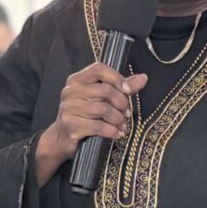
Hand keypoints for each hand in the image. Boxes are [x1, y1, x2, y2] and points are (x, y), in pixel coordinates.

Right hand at [34, 63, 147, 186]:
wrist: (62, 138)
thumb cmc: (84, 115)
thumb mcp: (101, 99)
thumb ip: (121, 88)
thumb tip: (144, 78)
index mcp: (76, 80)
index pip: (98, 69)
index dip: (116, 78)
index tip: (128, 90)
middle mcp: (70, 91)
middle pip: (104, 90)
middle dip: (121, 103)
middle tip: (127, 113)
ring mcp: (68, 108)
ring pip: (103, 109)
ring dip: (118, 119)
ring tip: (122, 125)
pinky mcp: (70, 125)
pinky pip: (98, 126)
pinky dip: (111, 131)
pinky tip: (117, 134)